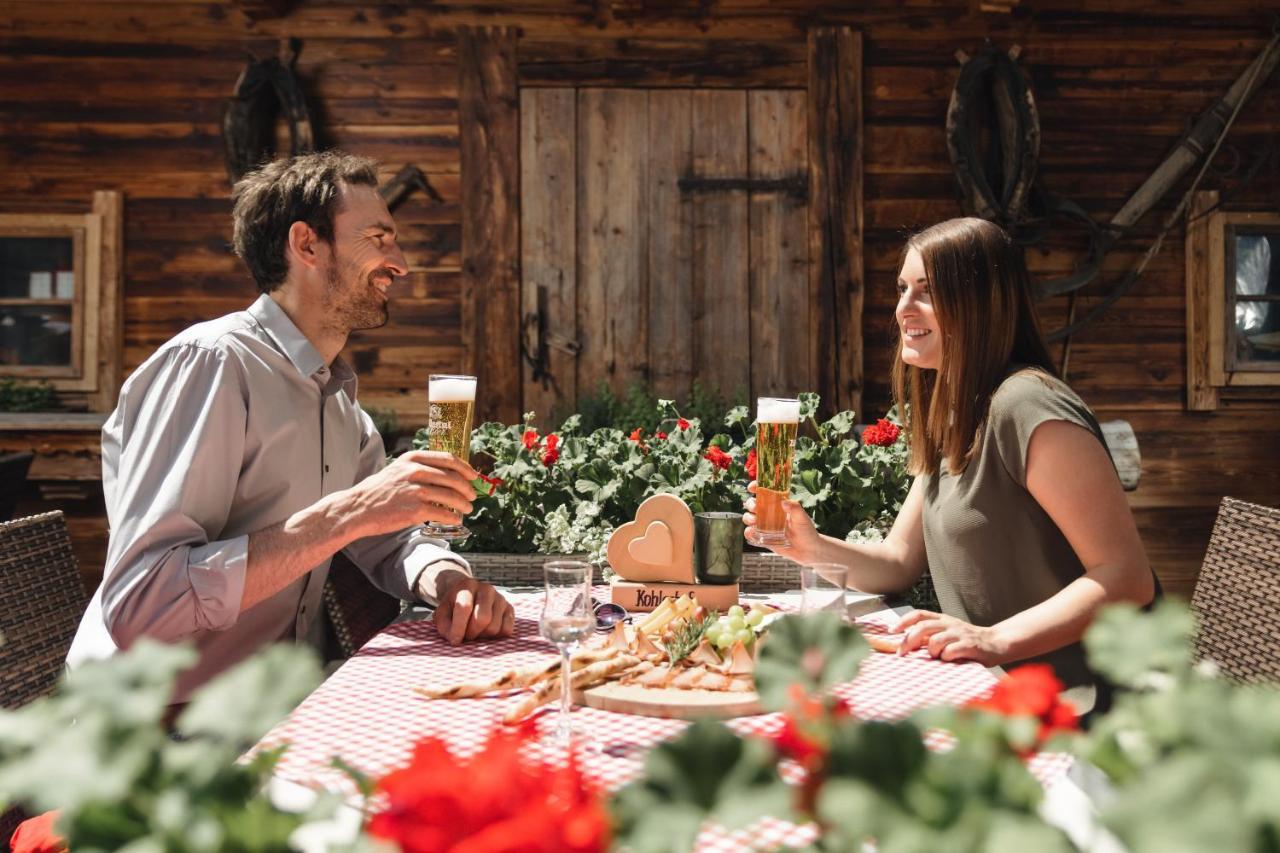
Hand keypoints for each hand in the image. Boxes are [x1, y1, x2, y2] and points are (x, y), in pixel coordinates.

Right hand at [340, 450, 476, 539]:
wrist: (358, 508)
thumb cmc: (378, 491)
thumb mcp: (397, 469)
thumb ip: (419, 469)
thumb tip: (446, 475)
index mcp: (413, 459)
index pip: (448, 459)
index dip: (465, 468)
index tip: (473, 475)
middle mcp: (416, 471)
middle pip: (453, 478)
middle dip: (467, 488)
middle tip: (472, 495)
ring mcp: (416, 490)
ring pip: (451, 496)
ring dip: (463, 504)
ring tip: (468, 509)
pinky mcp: (415, 510)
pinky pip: (443, 513)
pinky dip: (453, 517)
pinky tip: (456, 519)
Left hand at [432, 569, 515, 645]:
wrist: (467, 594)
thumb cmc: (453, 607)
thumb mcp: (442, 614)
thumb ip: (445, 627)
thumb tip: (456, 640)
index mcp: (467, 586)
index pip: (465, 608)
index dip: (458, 628)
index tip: (455, 641)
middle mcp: (486, 589)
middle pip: (483, 619)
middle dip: (472, 633)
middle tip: (466, 635)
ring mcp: (500, 598)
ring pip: (495, 627)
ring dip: (483, 636)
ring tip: (475, 631)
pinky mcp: (509, 608)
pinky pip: (507, 629)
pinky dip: (496, 636)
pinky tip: (487, 631)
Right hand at [742, 481, 822, 563]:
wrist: (808, 551)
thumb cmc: (806, 530)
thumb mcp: (802, 517)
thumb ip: (795, 508)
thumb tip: (784, 501)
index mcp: (778, 504)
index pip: (764, 492)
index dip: (756, 487)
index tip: (752, 487)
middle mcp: (769, 513)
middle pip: (753, 504)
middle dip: (750, 504)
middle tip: (755, 508)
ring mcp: (765, 526)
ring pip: (749, 518)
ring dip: (748, 518)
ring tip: (754, 521)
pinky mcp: (763, 538)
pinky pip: (751, 534)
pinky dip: (749, 533)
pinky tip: (753, 533)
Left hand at [891, 610, 1009, 665]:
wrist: (996, 643)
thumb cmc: (967, 643)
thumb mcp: (948, 634)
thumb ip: (930, 636)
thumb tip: (906, 646)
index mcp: (943, 619)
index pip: (919, 615)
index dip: (903, 621)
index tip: (891, 631)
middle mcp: (950, 624)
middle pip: (923, 627)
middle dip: (909, 640)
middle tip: (902, 653)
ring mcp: (960, 634)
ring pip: (935, 640)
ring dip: (931, 651)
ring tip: (938, 657)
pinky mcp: (970, 645)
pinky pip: (950, 652)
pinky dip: (946, 658)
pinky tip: (951, 660)